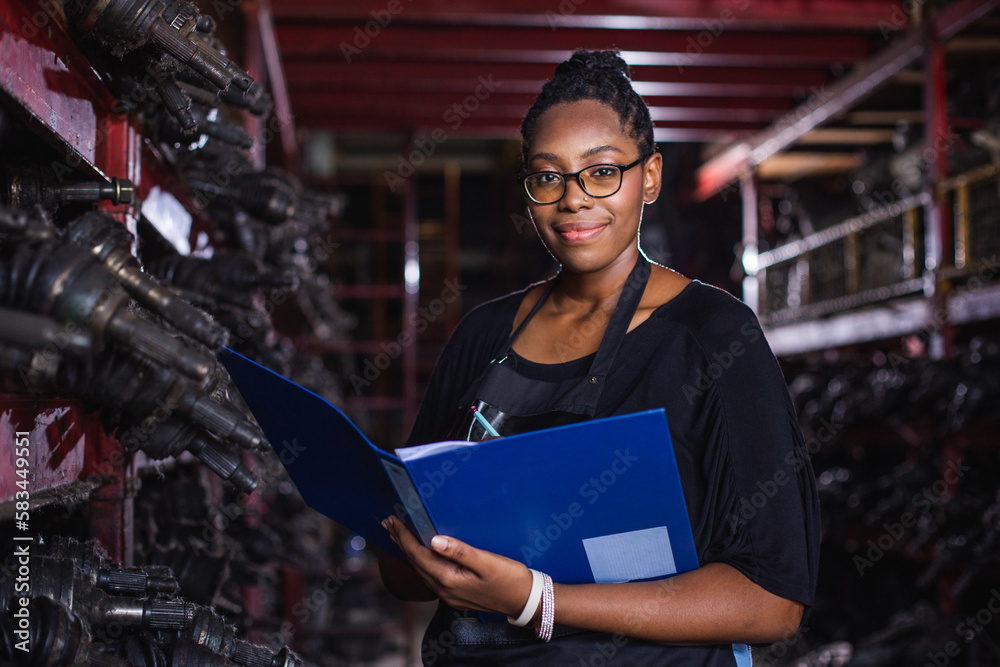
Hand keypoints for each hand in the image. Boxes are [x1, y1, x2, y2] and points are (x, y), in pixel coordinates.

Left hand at [382, 516, 534, 617]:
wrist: (526, 601)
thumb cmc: (511, 579)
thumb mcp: (488, 562)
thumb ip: (461, 551)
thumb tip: (434, 540)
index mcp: (449, 580)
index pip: (418, 555)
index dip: (404, 537)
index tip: (392, 520)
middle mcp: (444, 590)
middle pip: (415, 562)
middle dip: (401, 542)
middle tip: (388, 523)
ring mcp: (449, 594)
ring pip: (421, 570)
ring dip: (409, 551)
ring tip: (399, 535)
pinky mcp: (455, 594)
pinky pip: (430, 575)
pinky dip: (421, 560)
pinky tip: (422, 553)